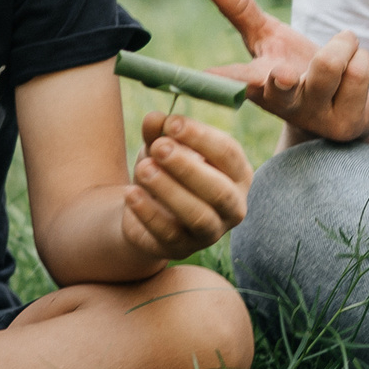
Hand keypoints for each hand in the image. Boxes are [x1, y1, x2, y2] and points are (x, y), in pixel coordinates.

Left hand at [121, 112, 252, 259]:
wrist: (147, 210)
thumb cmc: (166, 170)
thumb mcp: (162, 146)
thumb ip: (159, 132)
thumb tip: (155, 118)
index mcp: (238, 174)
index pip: (228, 153)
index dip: (201, 137)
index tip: (172, 123)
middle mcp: (233, 206)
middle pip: (219, 190)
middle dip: (188, 167)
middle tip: (159, 147)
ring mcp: (211, 232)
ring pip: (198, 216)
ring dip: (170, 190)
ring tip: (142, 168)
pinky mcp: (183, 249)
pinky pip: (169, 234)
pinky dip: (149, 213)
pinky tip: (131, 193)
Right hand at [197, 0, 368, 142]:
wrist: (341, 111)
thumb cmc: (294, 66)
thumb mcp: (268, 38)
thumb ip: (239, 8)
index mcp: (257, 82)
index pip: (233, 79)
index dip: (218, 78)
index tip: (201, 75)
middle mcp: (282, 103)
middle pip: (281, 86)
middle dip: (282, 79)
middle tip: (283, 74)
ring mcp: (314, 115)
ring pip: (330, 64)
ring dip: (343, 43)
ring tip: (342, 45)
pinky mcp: (347, 124)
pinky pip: (359, 70)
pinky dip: (360, 56)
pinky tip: (354, 71)